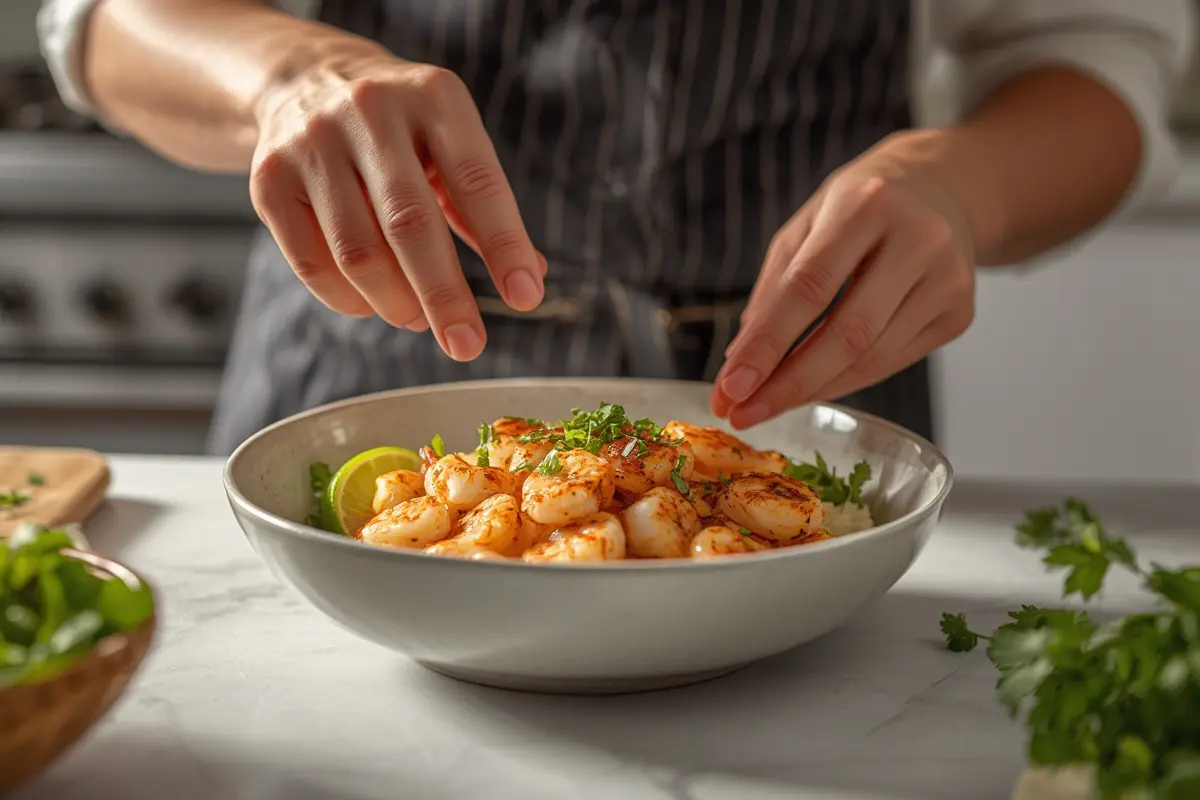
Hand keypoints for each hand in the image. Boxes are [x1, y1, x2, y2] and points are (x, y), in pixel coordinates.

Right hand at [249, 42, 545, 360]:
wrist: (305, 80)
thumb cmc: (401, 129)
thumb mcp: (450, 142)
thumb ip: (483, 207)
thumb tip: (530, 275)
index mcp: (432, 96)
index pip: (476, 181)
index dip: (504, 244)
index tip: (525, 296)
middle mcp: (369, 110)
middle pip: (410, 224)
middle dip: (444, 295)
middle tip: (468, 345)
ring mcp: (312, 143)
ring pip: (359, 252)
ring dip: (396, 303)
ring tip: (418, 320)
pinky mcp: (269, 180)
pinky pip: (313, 265)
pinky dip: (350, 301)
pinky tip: (373, 305)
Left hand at [712, 132, 976, 427]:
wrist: (942, 190)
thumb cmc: (861, 207)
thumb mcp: (806, 225)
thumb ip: (772, 288)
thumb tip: (740, 360)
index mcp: (867, 205)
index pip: (810, 287)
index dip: (767, 343)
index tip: (730, 386)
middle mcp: (918, 240)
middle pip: (849, 333)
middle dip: (788, 383)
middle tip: (743, 413)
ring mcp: (948, 279)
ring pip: (873, 358)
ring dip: (812, 390)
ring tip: (766, 406)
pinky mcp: (960, 313)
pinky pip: (892, 362)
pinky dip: (845, 381)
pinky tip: (812, 388)